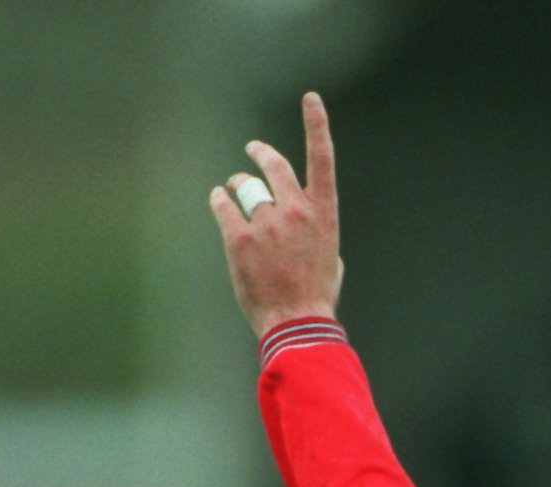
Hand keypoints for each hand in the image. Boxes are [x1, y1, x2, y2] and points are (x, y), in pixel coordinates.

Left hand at [209, 92, 343, 338]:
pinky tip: (218, 202)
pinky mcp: (239, 238)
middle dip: (260, 153)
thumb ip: (318, 233)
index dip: (317, 125)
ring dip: (237, 186)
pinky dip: (219, 201)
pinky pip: (222, 205)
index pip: (322, 160)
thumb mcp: (331, 260)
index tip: (312, 99)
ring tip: (232, 192)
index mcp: (323, 216)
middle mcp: (296, 212)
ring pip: (245, 188)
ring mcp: (267, 224)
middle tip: (253, 150)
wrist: (296, 324)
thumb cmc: (316, 296)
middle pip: (274, 166)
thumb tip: (307, 228)